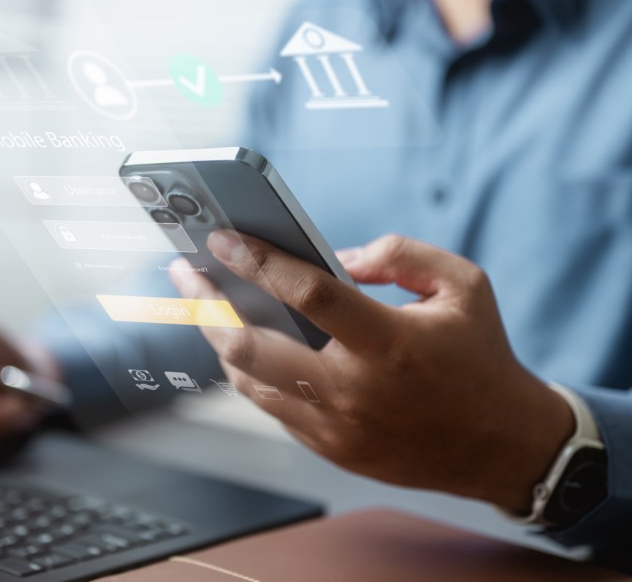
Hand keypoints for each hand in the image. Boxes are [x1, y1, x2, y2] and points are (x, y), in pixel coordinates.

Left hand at [169, 232, 574, 512]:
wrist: (503, 447)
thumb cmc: (480, 358)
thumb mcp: (463, 285)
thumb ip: (400, 255)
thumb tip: (336, 259)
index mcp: (388, 344)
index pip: (307, 294)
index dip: (258, 261)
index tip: (221, 239)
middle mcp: (353, 390)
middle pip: (250, 349)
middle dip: (206, 306)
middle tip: (187, 274)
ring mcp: (335, 427)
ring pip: (248, 381)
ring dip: (219, 340)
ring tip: (206, 305)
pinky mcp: (329, 449)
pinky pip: (271, 406)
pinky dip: (252, 372)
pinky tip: (243, 344)